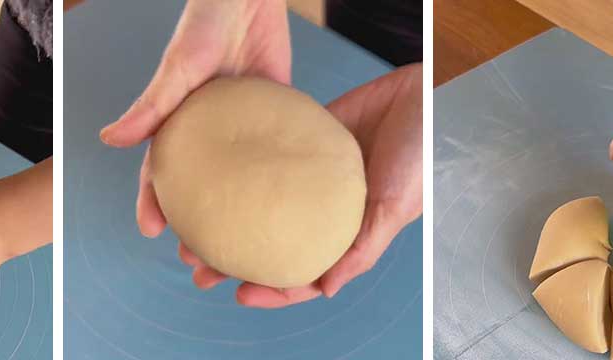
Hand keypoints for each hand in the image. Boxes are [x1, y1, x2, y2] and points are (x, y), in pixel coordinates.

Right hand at [99, 0, 290, 237]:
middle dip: (196, 225)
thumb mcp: (179, 66)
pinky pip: (278, 156)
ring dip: (238, 217)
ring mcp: (244, 129)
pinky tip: (289, 209)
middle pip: (201, 189)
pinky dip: (281, 184)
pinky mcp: (277, 117)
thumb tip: (109, 141)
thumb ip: (152, 104)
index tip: (152, 232)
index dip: (153, 203)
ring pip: (240, 183)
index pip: (161, 172)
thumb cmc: (206, 22)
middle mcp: (210, 133)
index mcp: (180, 125)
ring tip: (243, 249)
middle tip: (197, 256)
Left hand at [178, 64, 423, 307]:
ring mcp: (311, 176)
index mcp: (347, 234)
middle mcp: (323, 210)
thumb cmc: (421, 154)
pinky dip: (240, 168)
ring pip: (260, 203)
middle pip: (271, 242)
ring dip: (227, 215)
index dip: (273, 289)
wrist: (423, 94)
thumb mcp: (396, 207)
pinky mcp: (304, 140)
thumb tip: (324, 289)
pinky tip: (212, 172)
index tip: (238, 293)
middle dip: (233, 259)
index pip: (304, 273)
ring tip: (190, 225)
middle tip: (196, 265)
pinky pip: (266, 157)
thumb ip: (362, 248)